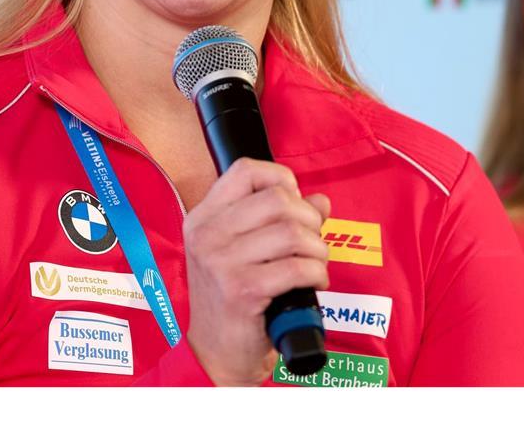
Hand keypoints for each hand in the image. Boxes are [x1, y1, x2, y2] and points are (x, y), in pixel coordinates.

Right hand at [183, 157, 330, 385]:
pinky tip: (312, 283)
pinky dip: (316, 274)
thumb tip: (320, 201)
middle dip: (309, 220)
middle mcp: (207, 235)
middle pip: (278, 199)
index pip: (246, 171)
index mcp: (203, 218)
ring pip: (292, 232)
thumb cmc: (233, 299)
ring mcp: (221, 262)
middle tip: (311, 242)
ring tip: (313, 265)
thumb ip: (279, 220)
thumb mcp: (244, 252)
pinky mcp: (241, 290)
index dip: (281, 180)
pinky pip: (297, 267)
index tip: (295, 204)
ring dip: (317, 250)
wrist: (216, 352)